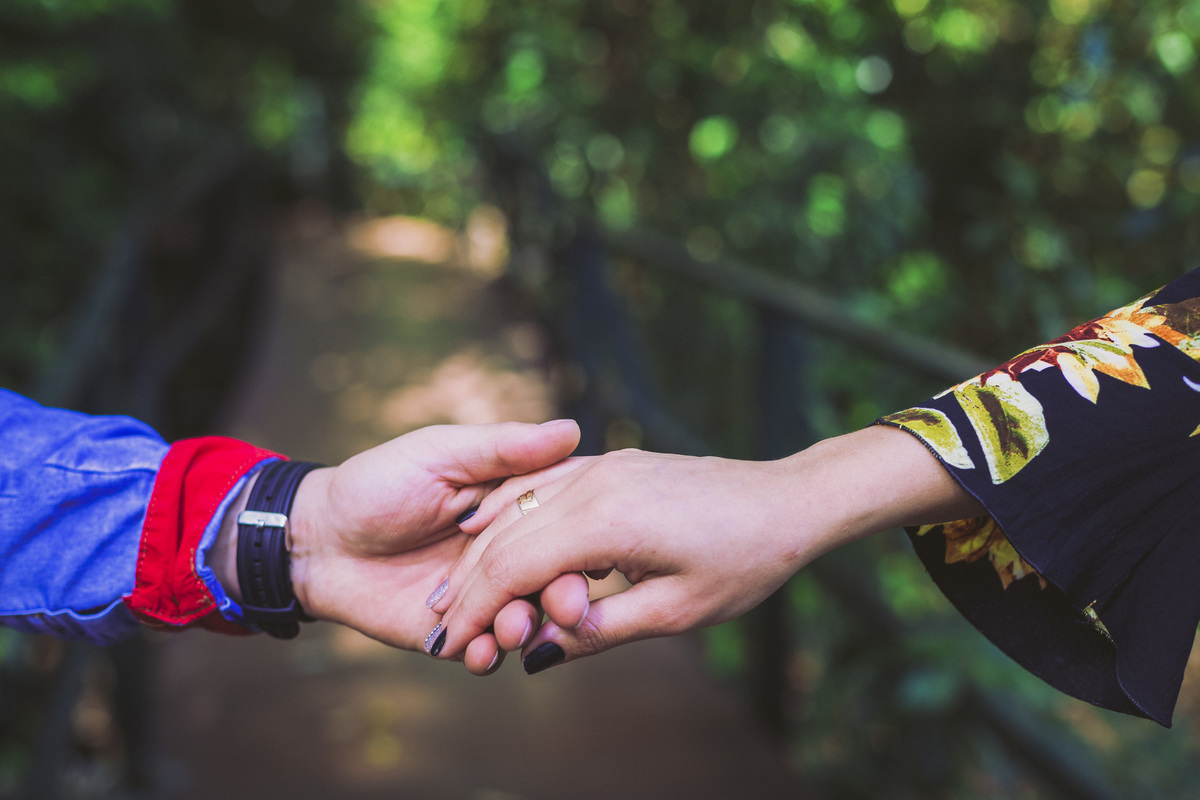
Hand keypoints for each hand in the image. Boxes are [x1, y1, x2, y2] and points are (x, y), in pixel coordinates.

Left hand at [213, 420, 581, 670]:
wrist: (317, 541)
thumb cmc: (375, 485)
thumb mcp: (440, 454)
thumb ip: (503, 449)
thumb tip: (571, 430)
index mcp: (512, 506)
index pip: (561, 521)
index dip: (578, 537)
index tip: (593, 551)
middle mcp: (507, 553)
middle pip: (551, 576)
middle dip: (562, 594)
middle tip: (566, 605)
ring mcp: (482, 596)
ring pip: (523, 617)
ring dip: (526, 626)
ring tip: (514, 627)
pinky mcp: (455, 633)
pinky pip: (483, 650)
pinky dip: (489, 654)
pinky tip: (483, 652)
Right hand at [430, 426, 982, 672]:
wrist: (788, 500)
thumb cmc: (742, 562)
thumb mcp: (676, 612)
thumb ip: (599, 631)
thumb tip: (537, 654)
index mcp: (607, 521)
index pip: (514, 567)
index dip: (475, 609)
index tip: (448, 645)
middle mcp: (594, 482)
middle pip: (506, 535)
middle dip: (466, 584)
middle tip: (437, 627)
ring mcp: (602, 465)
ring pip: (518, 504)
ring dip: (481, 549)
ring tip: (454, 591)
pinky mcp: (612, 461)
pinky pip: (543, 484)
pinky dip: (509, 510)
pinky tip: (485, 528)